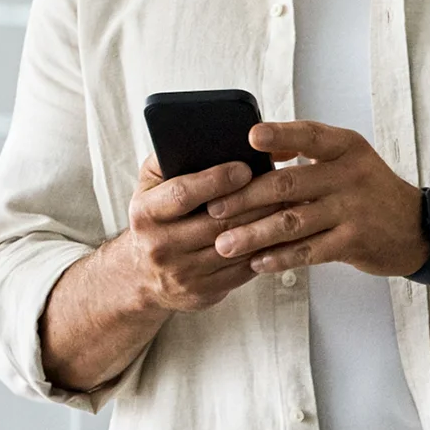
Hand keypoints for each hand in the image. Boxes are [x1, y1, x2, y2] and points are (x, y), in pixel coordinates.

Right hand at [97, 157, 278, 311]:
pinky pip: (241, 270)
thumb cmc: (154, 219)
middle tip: (282, 184)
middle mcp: (160, 246)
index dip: (217, 179)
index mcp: (145, 214)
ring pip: (235, 247)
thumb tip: (205, 136)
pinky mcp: (201, 293)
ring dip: (265, 226)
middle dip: (253, 201)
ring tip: (288, 205)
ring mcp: (181, 273)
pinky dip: (264, 251)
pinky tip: (278, 235)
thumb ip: (169, 160)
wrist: (141, 275)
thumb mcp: (149, 188)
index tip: (245, 168)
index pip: (183, 193)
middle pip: (217, 221)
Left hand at [205, 121, 428, 276]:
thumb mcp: (347, 160)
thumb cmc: (368, 191)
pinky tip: (257, 263)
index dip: (280, 136)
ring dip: (254, 234)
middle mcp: (350, 175)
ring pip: (293, 222)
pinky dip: (280, 257)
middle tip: (214, 209)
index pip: (309, 135)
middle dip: (246, 198)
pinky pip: (309, 251)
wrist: (416, 229)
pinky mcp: (354, 242)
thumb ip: (308, 152)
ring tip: (224, 244)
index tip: (250, 136)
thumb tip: (257, 146)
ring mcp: (353, 210)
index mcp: (346, 147)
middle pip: (289, 184)